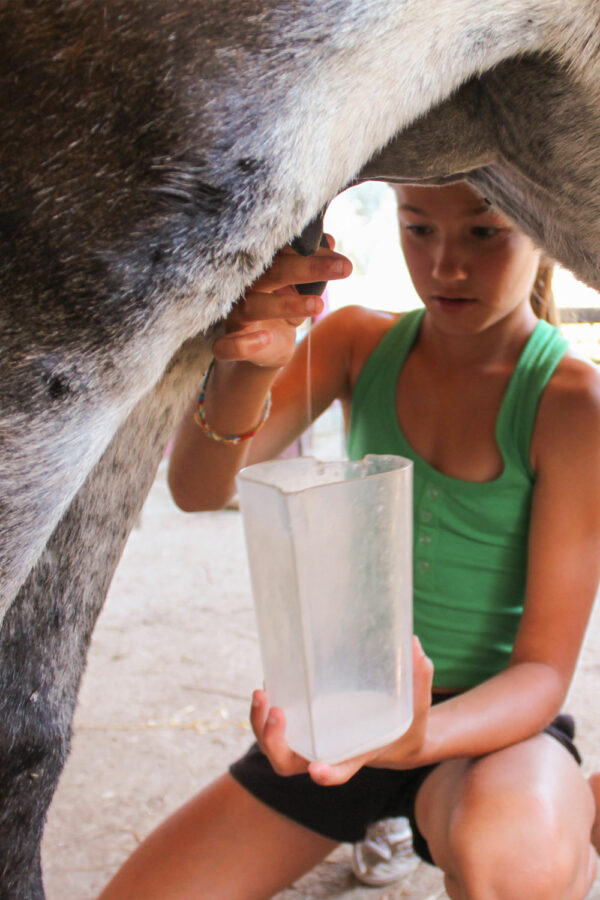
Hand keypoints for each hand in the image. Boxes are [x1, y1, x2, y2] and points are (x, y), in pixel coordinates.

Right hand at [212, 239, 351, 368]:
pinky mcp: (228, 346)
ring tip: (318, 305)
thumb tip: (332, 241)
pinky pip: (227, 346)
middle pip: (273, 273)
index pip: (285, 254)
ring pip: (254, 306)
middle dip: (308, 269)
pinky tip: (266, 338)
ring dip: (287, 305)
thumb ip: (310, 267)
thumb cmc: (277, 310)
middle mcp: (244, 289)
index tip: (343, 262)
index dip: (312, 254)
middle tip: (344, 268)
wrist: (256, 350)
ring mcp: (234, 317)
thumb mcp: (297, 290)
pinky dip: (244, 344)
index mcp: (260, 270)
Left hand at [250, 636, 433, 785]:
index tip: (317, 770)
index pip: (341, 770)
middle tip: (276, 712)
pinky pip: (274, 727)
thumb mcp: (417, 709)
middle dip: (274, 742)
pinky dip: (264, 712)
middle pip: (288, 763)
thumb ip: (418, 681)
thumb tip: (416, 646)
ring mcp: (310, 743)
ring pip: (274, 747)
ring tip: (261, 693)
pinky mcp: (303, 727)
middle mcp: (326, 754)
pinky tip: (267, 686)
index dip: (329, 773)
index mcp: (356, 755)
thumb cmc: (405, 727)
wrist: (393, 738)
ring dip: (260, 725)